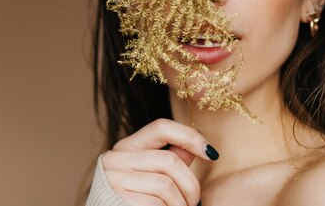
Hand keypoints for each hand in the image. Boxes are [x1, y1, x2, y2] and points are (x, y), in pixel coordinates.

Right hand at [102, 118, 217, 205]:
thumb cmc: (131, 200)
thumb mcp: (148, 175)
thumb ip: (169, 159)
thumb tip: (196, 145)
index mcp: (126, 147)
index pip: (161, 127)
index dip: (190, 136)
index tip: (210, 153)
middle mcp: (116, 159)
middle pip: (170, 161)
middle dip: (190, 185)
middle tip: (193, 201)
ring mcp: (114, 179)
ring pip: (166, 185)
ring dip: (180, 203)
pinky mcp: (117, 198)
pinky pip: (156, 204)